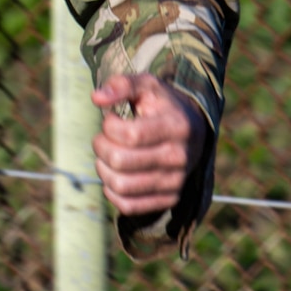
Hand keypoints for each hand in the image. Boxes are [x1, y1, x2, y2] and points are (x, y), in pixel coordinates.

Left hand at [90, 74, 208, 216]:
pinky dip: (112, 191)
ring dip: (103, 169)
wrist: (194, 130)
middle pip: (120, 161)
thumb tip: (96, 98)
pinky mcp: (170, 199)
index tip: (111, 119)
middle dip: (100, 146)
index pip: (130, 135)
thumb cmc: (163, 105)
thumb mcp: (147, 86)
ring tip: (107, 155)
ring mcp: (176, 181)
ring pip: (121, 186)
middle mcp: (179, 157)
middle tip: (104, 137)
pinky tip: (114, 174)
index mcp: (177, 126)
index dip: (109, 126)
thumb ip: (122, 84)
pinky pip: (128, 206)